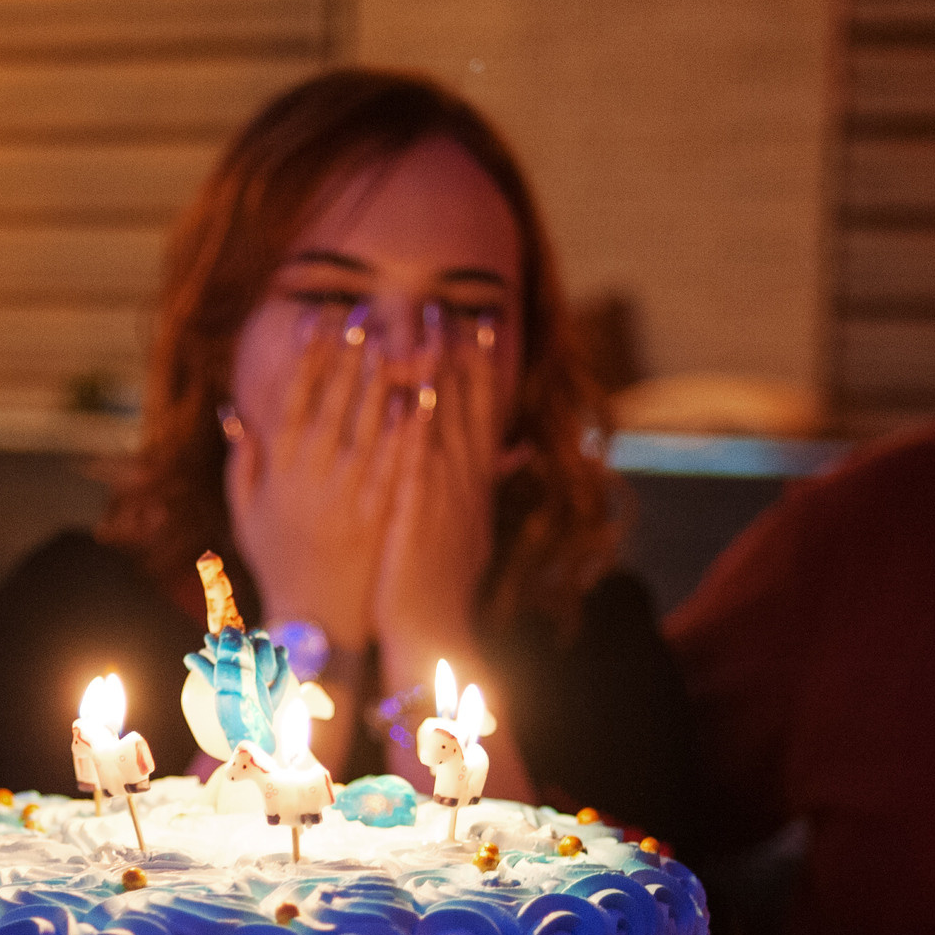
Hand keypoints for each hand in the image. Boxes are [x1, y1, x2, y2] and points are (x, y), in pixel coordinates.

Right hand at [224, 306, 414, 666]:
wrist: (314, 622)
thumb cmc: (280, 564)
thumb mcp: (245, 514)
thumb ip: (241, 462)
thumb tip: (231, 412)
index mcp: (280, 471)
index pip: (293, 400)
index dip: (306, 358)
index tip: (318, 320)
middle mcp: (311, 477)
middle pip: (332, 403)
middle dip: (346, 355)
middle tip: (361, 312)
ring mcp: (346, 496)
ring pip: (365, 426)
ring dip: (378, 379)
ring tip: (391, 339)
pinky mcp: (378, 515)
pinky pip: (394, 462)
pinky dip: (404, 428)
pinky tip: (417, 396)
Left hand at [371, 307, 516, 681]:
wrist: (432, 633)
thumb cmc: (441, 584)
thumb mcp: (470, 528)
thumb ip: (489, 483)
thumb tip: (522, 450)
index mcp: (471, 482)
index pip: (480, 409)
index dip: (481, 363)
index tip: (479, 318)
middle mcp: (462, 481)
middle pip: (465, 404)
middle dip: (461, 352)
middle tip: (454, 302)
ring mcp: (442, 495)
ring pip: (442, 420)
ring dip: (438, 370)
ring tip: (430, 326)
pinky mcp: (418, 514)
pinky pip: (417, 460)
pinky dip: (417, 425)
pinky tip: (412, 391)